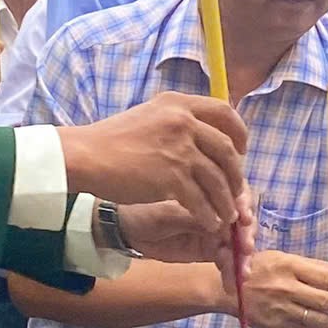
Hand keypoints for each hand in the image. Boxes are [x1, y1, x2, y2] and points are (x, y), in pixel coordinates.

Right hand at [57, 95, 248, 234]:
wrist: (86, 156)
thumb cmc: (111, 140)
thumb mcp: (148, 117)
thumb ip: (175, 121)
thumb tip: (201, 132)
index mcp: (178, 104)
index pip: (224, 112)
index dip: (239, 133)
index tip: (241, 151)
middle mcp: (183, 122)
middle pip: (227, 149)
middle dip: (236, 174)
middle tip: (236, 190)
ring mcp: (179, 149)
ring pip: (218, 179)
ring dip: (226, 201)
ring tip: (226, 215)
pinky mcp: (172, 177)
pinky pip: (201, 200)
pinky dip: (208, 214)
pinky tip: (208, 223)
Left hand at [111, 195, 249, 266]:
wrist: (127, 230)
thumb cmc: (145, 210)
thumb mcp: (170, 213)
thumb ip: (197, 217)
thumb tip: (224, 225)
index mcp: (210, 189)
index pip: (236, 194)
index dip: (244, 207)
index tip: (245, 220)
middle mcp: (218, 209)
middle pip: (242, 222)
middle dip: (247, 237)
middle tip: (246, 251)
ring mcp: (215, 232)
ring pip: (236, 245)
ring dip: (242, 260)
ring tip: (241, 274)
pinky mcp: (209, 251)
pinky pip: (225, 261)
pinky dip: (230, 272)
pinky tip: (231, 283)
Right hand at [237, 251, 327, 327]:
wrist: (227, 289)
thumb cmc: (259, 269)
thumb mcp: (283, 258)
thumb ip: (312, 266)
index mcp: (289, 266)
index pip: (325, 278)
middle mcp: (285, 288)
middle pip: (323, 300)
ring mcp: (280, 309)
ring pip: (315, 319)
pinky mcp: (275, 326)